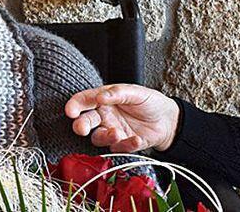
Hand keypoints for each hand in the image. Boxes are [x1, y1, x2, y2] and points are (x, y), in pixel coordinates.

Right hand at [65, 84, 179, 152]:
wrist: (168, 120)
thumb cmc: (149, 102)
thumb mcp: (136, 92)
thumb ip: (117, 93)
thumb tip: (100, 96)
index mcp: (103, 100)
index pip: (84, 101)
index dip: (74, 105)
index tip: (70, 111)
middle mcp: (104, 116)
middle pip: (86, 122)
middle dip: (81, 125)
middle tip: (81, 128)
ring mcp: (112, 131)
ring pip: (98, 137)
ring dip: (104, 137)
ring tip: (116, 133)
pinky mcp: (122, 145)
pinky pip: (118, 148)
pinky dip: (126, 145)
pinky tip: (135, 139)